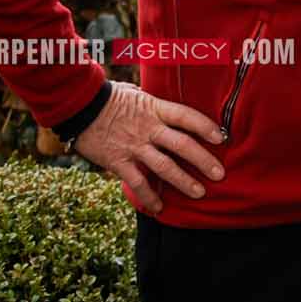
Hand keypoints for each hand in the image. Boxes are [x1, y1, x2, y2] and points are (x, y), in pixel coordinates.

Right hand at [70, 81, 226, 214]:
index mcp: (155, 109)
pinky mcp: (118, 162)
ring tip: (199, 193)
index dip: (205, 126)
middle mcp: (148, 128)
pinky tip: (159, 207)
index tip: (221, 137)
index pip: (186, 116)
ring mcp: (134, 146)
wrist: (79, 107)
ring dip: (184, 182)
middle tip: (219, 174)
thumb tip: (167, 107)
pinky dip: (149, 197)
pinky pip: (137, 182)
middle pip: (182, 145)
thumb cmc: (109, 97)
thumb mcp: (136, 93)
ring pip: (165, 167)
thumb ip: (154, 104)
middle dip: (203, 160)